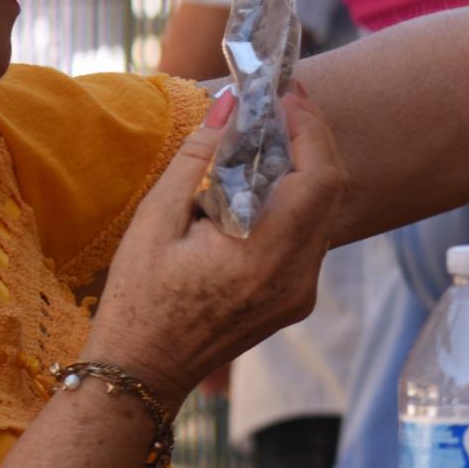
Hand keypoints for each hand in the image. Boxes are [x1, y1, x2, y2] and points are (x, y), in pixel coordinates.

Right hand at [85, 88, 349, 408]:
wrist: (141, 373)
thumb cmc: (137, 299)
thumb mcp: (155, 221)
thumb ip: (198, 158)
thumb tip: (230, 104)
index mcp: (264, 257)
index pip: (319, 179)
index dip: (312, 129)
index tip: (289, 94)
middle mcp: (297, 278)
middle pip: (331, 192)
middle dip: (311, 141)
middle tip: (283, 105)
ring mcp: (302, 293)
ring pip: (324, 214)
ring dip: (303, 171)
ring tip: (268, 137)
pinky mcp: (296, 300)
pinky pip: (310, 238)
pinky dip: (293, 203)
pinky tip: (260, 185)